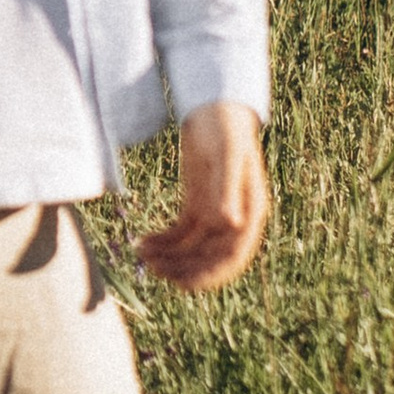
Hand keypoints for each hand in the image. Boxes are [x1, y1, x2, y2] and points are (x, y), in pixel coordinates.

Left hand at [136, 100, 269, 291]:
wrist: (215, 107)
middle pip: (210, 257)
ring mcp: (214, 212)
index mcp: (251, 211)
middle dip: (183, 268)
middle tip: (153, 270)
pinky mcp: (196, 204)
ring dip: (169, 257)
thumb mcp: (227, 155)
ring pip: (192, 248)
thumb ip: (228, 188)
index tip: (184, 285)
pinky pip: (180, 232)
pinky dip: (162, 241)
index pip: (233, 255)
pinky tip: (142, 243)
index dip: (211, 274)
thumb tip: (231, 224)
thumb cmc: (226, 127)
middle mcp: (235, 218)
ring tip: (142, 256)